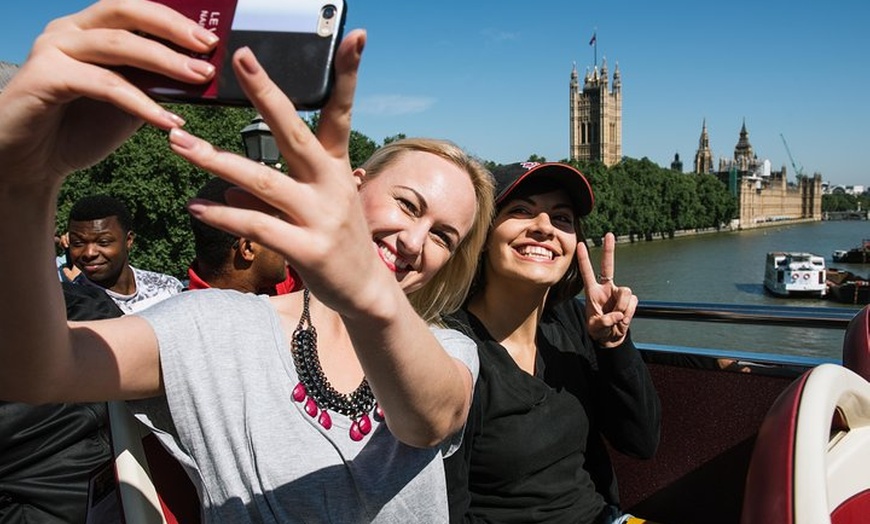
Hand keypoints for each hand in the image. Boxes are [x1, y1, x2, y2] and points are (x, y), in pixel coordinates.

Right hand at [0, 0, 217, 185]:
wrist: (31, 163)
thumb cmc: (78, 129)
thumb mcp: (128, 103)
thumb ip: (155, 84)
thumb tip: (202, 76)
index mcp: (90, 28)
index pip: (137, 9)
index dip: (176, 18)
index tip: (214, 34)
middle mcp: (70, 30)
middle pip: (127, 11)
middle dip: (172, 28)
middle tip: (209, 47)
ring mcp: (53, 49)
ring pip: (117, 44)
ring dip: (164, 61)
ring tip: (199, 78)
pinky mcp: (44, 76)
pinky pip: (103, 84)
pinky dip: (140, 102)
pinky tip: (168, 120)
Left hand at [169, 31, 383, 314]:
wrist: (364, 292)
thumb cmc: (336, 242)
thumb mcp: (316, 206)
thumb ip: (275, 191)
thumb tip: (230, 185)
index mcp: (337, 166)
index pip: (341, 111)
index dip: (348, 73)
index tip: (354, 34)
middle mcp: (332, 184)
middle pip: (295, 132)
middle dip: (267, 94)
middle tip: (239, 58)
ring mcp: (322, 217)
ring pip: (263, 181)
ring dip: (217, 161)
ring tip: (178, 144)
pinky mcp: (308, 250)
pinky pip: (257, 225)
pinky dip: (223, 214)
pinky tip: (195, 206)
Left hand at [576, 232, 637, 346]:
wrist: (611, 338)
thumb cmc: (598, 331)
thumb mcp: (595, 329)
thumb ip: (604, 322)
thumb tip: (618, 315)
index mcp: (592, 292)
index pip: (587, 273)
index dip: (584, 259)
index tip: (581, 244)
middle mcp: (606, 288)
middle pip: (608, 266)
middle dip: (608, 250)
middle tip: (609, 234)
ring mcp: (619, 293)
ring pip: (625, 292)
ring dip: (622, 307)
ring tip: (617, 318)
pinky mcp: (631, 300)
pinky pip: (633, 303)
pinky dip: (629, 313)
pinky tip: (623, 319)